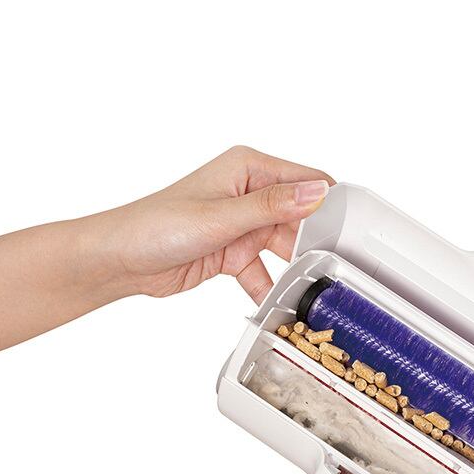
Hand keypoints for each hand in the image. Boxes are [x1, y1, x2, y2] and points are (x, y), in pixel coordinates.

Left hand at [0, 145, 334, 349]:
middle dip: (316, 241)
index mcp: (249, 168)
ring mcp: (242, 224)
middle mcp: (249, 192)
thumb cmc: (157, 225)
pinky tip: (278, 305)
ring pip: (285, 246)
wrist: (121, 260)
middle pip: (301, 216)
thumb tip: (317, 192)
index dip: (330, 202)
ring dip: (294, 268)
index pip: (306, 179)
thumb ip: (273, 207)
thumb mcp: (222, 216)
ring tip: (313, 289)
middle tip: (336, 267)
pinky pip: (264, 271)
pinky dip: (270, 287)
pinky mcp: (234, 251)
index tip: (352, 229)